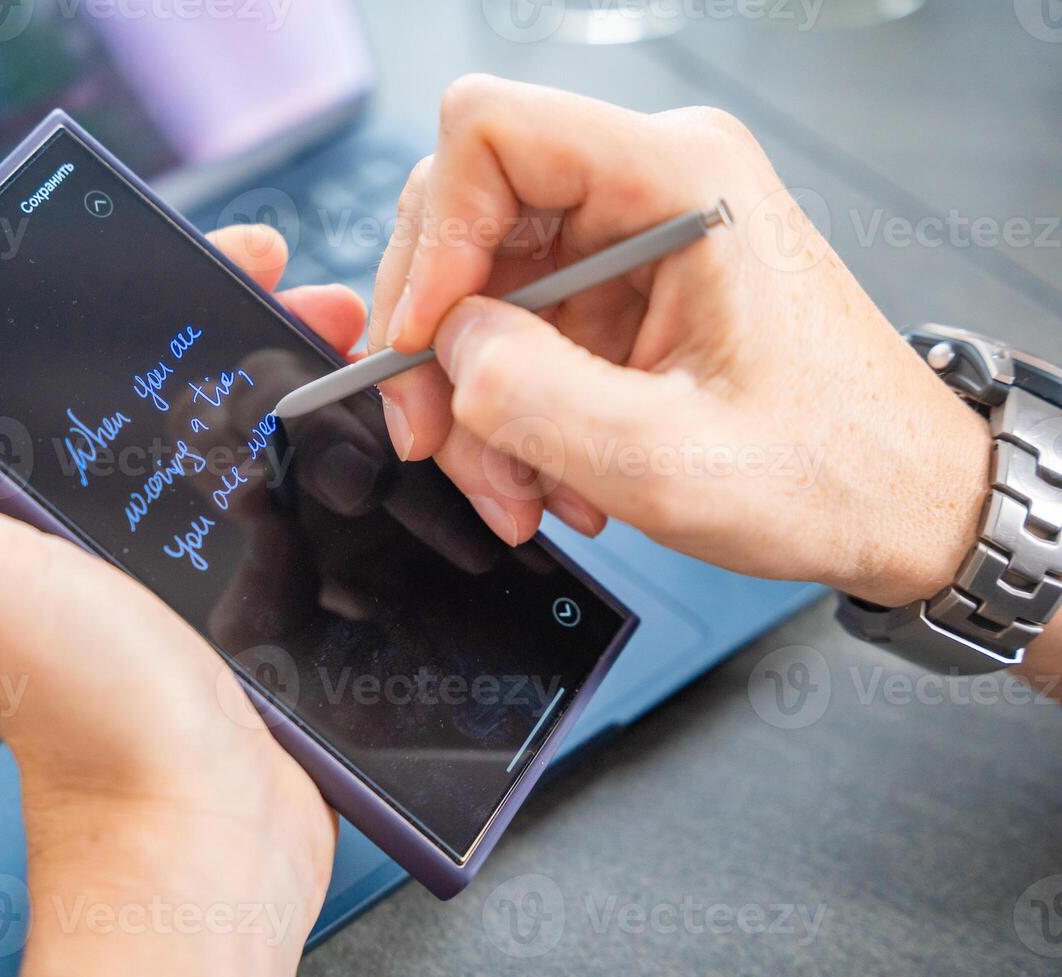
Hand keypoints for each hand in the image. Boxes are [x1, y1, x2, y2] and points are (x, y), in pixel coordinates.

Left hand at [0, 226, 358, 976]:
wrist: (199, 833)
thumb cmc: (81, 708)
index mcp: (39, 511)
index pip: (89, 366)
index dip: (150, 296)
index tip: (215, 253)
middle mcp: (113, 533)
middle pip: (187, 392)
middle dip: (252, 323)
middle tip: (317, 289)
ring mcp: (196, 569)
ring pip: (256, 445)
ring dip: (305, 385)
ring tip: (363, 349)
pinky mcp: (264, 609)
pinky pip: (300, 515)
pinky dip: (334, 469)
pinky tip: (379, 438)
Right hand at [371, 74, 990, 607]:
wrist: (901, 500)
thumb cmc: (831, 469)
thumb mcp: (664, 459)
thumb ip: (529, 397)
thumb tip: (439, 350)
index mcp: (680, 178)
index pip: (490, 131)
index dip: (432, 236)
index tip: (419, 341)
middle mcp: (651, 183)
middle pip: (466, 216)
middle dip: (437, 343)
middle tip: (438, 439)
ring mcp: (631, 234)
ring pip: (479, 288)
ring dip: (475, 397)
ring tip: (522, 487)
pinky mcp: (620, 286)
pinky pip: (517, 330)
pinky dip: (509, 409)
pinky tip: (550, 470)